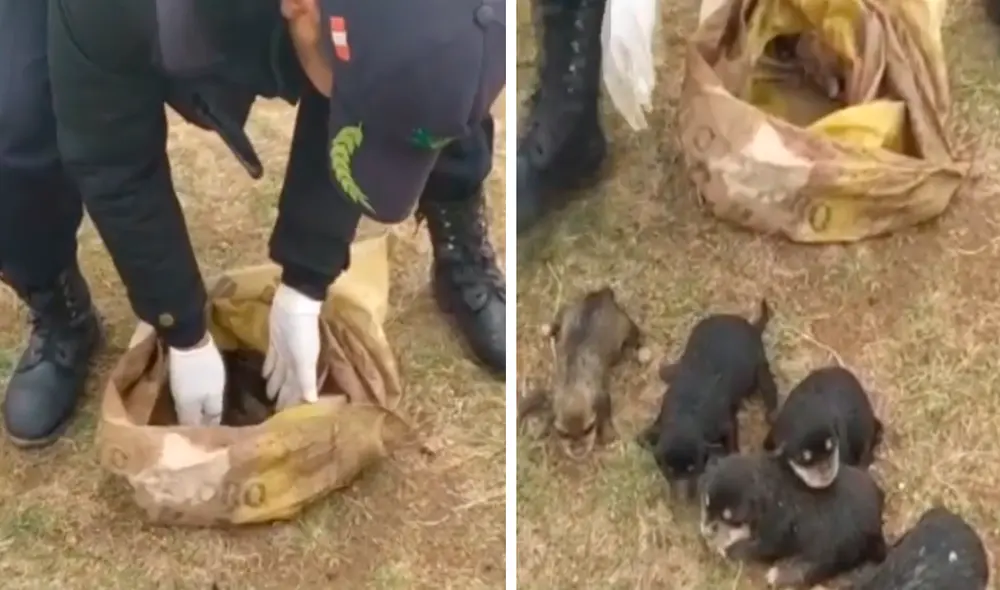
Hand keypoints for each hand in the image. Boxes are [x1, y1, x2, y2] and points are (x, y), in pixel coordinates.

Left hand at [168, 333, 225, 425]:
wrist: (188, 338)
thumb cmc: (187, 373)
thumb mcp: (186, 399)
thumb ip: (191, 416)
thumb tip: (194, 433)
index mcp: (216, 396)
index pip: (215, 416)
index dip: (209, 426)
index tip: (201, 435)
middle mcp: (219, 384)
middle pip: (213, 403)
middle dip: (206, 413)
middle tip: (194, 420)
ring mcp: (215, 369)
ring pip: (209, 390)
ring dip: (202, 398)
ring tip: (192, 403)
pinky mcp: (208, 357)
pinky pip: (204, 378)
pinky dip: (198, 384)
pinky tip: (191, 384)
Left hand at [264, 283, 322, 410]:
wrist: (295, 304)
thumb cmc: (302, 332)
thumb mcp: (306, 358)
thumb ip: (307, 379)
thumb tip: (312, 402)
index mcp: (303, 368)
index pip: (297, 390)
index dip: (292, 403)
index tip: (286, 419)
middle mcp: (295, 363)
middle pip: (288, 384)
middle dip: (284, 397)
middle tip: (276, 413)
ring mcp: (285, 352)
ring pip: (280, 374)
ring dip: (275, 385)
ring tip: (269, 398)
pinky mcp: (276, 342)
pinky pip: (272, 360)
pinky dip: (269, 369)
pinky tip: (264, 375)